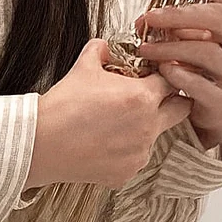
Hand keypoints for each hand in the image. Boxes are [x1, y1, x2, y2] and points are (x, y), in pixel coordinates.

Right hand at [31, 37, 193, 190]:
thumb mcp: (82, 67)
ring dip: (144, 129)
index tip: (153, 78)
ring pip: (157, 136)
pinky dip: (125, 153)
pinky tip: (103, 145)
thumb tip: (107, 47)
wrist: (39, 143)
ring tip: (113, 126)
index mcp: (142, 97)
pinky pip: (135, 159)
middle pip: (181, 109)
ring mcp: (138, 153)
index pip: (174, 80)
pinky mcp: (125, 174)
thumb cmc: (61, 107)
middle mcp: (147, 127)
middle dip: (169, 101)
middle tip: (146, 100)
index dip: (164, 77)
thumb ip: (101, 50)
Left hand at [134, 0, 221, 149]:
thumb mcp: (193, 41)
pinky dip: (179, 76)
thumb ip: (176, 26)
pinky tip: (162, 73)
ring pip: (206, 51)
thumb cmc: (203, 70)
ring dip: (171, 48)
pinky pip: (201, 84)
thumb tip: (143, 17)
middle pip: (216, 17)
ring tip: (145, 49)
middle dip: (178, 14)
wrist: (217, 113)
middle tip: (148, 17)